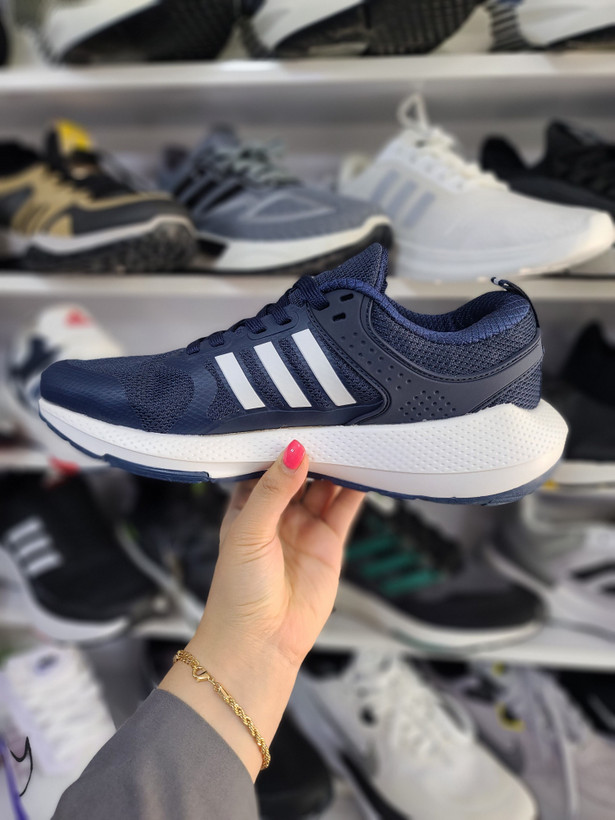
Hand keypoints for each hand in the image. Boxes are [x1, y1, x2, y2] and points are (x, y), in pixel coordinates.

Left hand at [161, 441, 363, 778]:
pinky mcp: (330, 543)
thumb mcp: (249, 531)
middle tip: (332, 418)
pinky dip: (357, 489)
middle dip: (314, 448)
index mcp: (247, 504)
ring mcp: (305, 526)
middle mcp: (277, 512)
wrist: (260, 643)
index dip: (280, 440)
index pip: (266, 462)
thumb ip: (273, 489)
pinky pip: (345, 508)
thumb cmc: (239, 591)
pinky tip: (365, 468)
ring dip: (337, 465)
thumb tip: (295, 450)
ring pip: (326, 486)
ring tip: (353, 436)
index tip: (296, 413)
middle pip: (300, 470)